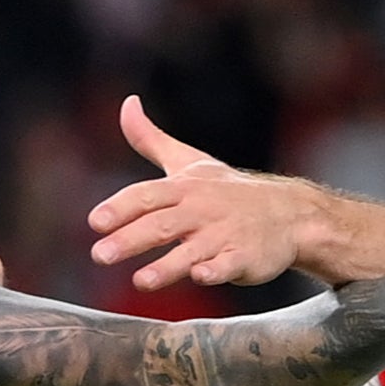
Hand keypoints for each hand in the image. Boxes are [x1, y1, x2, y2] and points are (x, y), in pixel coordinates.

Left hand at [88, 96, 316, 290]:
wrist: (289, 213)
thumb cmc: (228, 191)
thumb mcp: (189, 161)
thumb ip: (150, 139)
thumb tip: (127, 104)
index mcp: (184, 188)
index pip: (146, 196)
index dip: (120, 208)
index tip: (95, 221)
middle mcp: (201, 210)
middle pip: (162, 223)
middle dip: (130, 239)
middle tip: (100, 255)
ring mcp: (224, 234)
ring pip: (192, 250)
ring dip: (166, 265)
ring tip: (140, 281)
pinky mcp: (246, 257)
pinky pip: (229, 264)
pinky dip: (216, 270)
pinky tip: (200, 276)